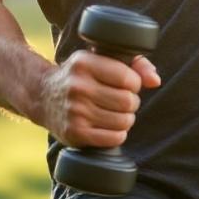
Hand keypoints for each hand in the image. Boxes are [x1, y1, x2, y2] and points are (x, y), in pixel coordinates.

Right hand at [39, 50, 160, 148]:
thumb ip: (135, 64)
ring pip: (123, 122)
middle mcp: (78, 87)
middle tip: (123, 101)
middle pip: (128, 102)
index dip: (135, 83)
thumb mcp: (102, 60)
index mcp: (84, 63)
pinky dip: (118, 134)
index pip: (128, 78)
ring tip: (116, 114)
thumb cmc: (82, 76)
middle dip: (131, 102)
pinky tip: (110, 127)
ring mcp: (75, 112)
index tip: (127, 84)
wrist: (43, 96)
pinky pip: (113, 138)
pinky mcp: (74, 133)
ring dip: (126, 119)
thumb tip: (155, 81)